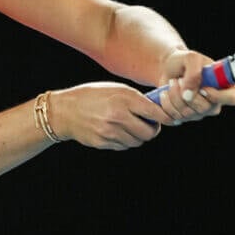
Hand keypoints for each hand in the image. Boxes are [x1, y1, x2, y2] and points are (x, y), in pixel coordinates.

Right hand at [47, 82, 170, 149]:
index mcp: (124, 98)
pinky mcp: (104, 142)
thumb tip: (159, 110)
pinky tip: (117, 131)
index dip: (166, 118)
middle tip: (149, 124)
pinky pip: (124, 146)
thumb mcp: (115, 89)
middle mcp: (118, 116)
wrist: (64, 111)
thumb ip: (136, 99)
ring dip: (138, 136)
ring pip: (137, 141)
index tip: (169, 119)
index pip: (156, 113)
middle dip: (152, 129)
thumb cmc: (92, 96)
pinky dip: (125, 140)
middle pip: (150, 132)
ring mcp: (110, 131)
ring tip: (130, 126)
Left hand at [158, 48, 234, 123]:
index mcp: (225, 86)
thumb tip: (189, 94)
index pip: (232, 98)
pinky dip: (165, 105)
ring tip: (171, 83)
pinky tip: (164, 94)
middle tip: (178, 80)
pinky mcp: (184, 118)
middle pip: (205, 109)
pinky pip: (174, 119)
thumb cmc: (184, 61)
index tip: (203, 88)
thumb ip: (194, 72)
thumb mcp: (191, 58)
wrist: (168, 68)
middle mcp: (215, 102)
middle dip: (187, 94)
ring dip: (173, 97)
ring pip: (187, 114)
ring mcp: (200, 112)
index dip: (218, 96)